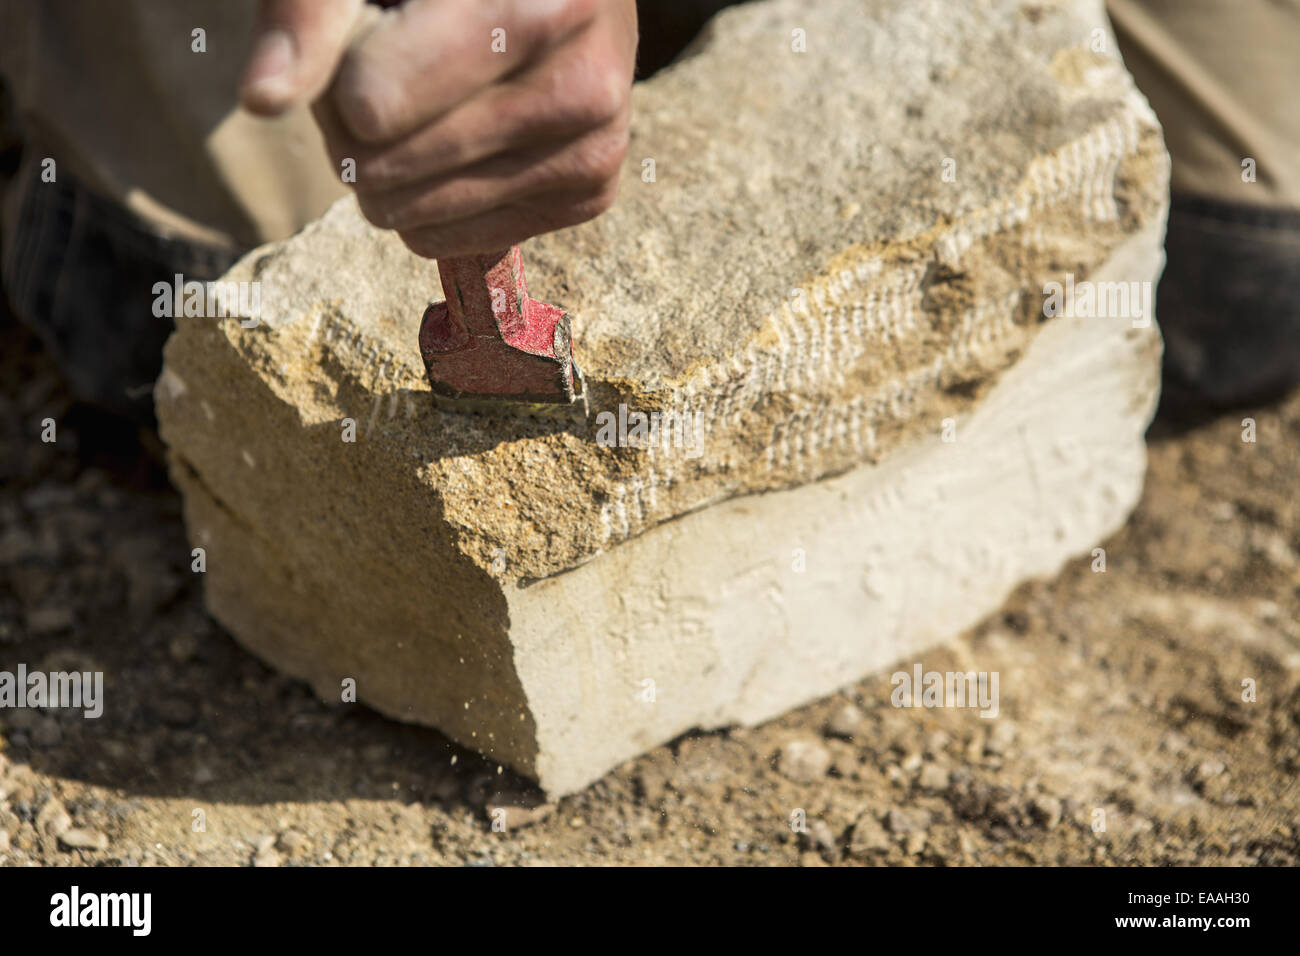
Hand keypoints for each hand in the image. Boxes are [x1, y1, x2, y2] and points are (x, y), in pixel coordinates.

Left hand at [241, 0, 637, 258]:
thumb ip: (308, 14)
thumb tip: (261, 100)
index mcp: (541, 7)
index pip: (371, 105)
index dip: (340, 70)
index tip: (375, 27)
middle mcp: (585, 87)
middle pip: (386, 167)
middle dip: (356, 124)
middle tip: (387, 67)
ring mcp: (595, 151)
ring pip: (411, 217)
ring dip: (387, 168)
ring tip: (424, 101)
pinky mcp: (591, 196)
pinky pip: (446, 243)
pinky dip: (427, 201)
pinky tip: (460, 140)